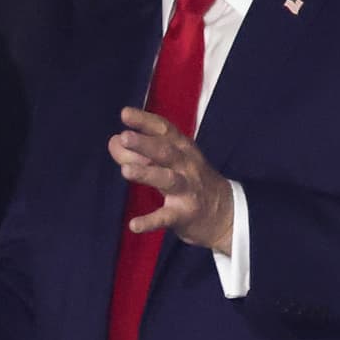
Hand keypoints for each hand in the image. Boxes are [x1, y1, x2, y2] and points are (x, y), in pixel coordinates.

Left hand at [108, 107, 233, 253]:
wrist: (225, 214)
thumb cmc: (190, 181)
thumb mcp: (170, 163)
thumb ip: (140, 152)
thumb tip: (114, 141)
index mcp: (183, 149)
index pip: (165, 130)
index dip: (145, 121)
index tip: (125, 114)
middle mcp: (186, 166)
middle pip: (166, 152)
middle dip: (146, 144)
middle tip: (125, 137)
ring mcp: (187, 190)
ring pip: (167, 179)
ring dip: (147, 174)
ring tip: (125, 171)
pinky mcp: (184, 214)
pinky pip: (166, 218)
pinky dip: (150, 221)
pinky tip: (134, 225)